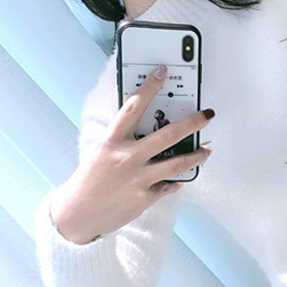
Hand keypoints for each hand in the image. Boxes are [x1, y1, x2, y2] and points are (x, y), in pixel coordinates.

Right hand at [49, 65, 214, 243]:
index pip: (133, 107)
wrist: (77, 214)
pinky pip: (168, 186)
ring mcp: (137, 179)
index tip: (163, 72)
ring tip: (207, 150)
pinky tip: (182, 177)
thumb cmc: (91, 179)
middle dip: (192, 123)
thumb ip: (125, 140)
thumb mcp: (102, 152)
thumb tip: (153, 128)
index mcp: (112, 142)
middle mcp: (126, 158)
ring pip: (177, 163)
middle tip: (208, 114)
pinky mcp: (144, 198)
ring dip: (197, 155)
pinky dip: (176, 181)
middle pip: (167, 135)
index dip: (149, 87)